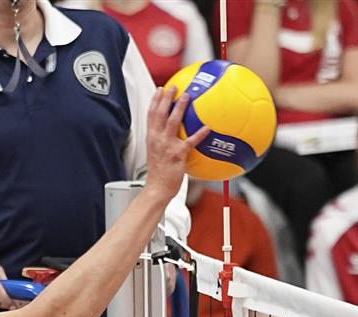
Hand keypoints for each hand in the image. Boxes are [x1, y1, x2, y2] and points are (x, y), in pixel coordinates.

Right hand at [144, 85, 209, 199]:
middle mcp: (157, 139)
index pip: (150, 115)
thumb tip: (173, 136)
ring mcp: (167, 146)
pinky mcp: (177, 154)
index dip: (155, 101)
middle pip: (160, 114)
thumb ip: (163, 142)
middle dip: (166, 98)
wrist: (157, 189)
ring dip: (180, 107)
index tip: (159, 90)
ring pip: (172, 122)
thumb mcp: (156, 154)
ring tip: (187, 96)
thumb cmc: (158, 174)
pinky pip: (190, 141)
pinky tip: (207, 127)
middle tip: (173, 87)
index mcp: (151, 138)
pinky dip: (199, 134)